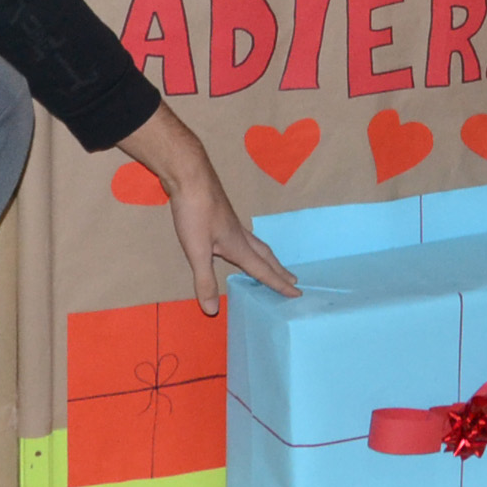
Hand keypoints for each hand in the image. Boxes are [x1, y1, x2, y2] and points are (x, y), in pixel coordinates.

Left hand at [121, 101, 299, 310]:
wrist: (189, 175)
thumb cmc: (194, 211)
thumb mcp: (196, 250)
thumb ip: (204, 280)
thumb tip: (213, 311)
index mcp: (238, 246)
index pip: (262, 270)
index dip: (279, 285)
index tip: (298, 294)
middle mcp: (239, 235)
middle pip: (265, 256)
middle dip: (279, 271)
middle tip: (294, 282)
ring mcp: (231, 223)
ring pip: (257, 244)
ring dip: (268, 258)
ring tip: (274, 265)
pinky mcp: (221, 215)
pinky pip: (245, 236)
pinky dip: (252, 247)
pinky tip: (239, 245)